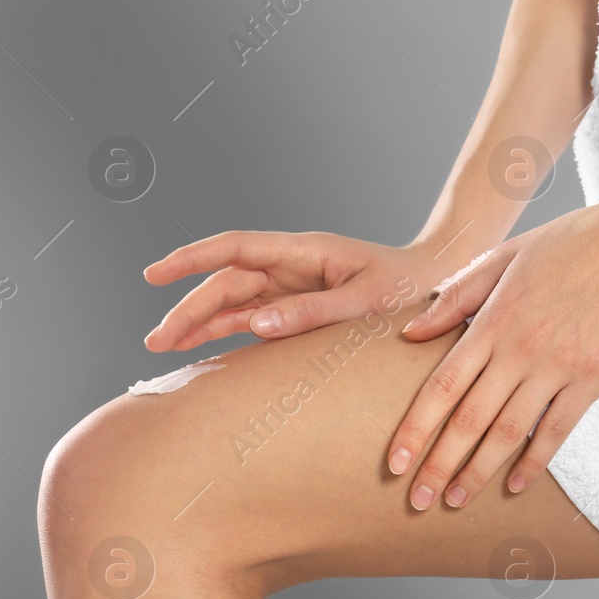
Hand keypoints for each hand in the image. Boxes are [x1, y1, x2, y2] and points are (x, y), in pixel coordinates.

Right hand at [142, 231, 460, 351]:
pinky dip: (225, 332)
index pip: (234, 249)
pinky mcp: (300, 308)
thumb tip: (254, 325)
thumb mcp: (364, 302)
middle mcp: (291, 265)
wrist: (443, 285)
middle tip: (156, 341)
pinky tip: (200, 348)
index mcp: (304, 251)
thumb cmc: (410, 288)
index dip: (190, 259)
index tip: (154, 274)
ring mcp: (293, 286)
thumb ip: (310, 313)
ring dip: (199, 322)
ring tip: (165, 348)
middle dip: (188, 308)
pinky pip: (252, 319)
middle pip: (225, 282)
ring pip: (233, 302)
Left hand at [387, 192, 598, 508]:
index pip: (441, 386)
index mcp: (493, 318)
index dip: (415, 429)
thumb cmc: (578, 240)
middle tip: (416, 501)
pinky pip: (558, 430)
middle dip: (438, 465)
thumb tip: (411, 332)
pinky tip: (515, 485)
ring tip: (456, 501)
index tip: (394, 463)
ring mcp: (559, 366)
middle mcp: (520, 348)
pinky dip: (535, 462)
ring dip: (479, 472)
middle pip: (467, 419)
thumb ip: (458, 294)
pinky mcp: (595, 377)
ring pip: (508, 432)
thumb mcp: (509, 253)